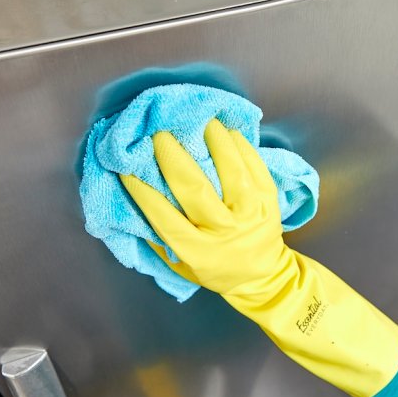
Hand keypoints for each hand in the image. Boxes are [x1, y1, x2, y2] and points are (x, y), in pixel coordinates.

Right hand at [120, 119, 296, 298]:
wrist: (262, 277)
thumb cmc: (214, 268)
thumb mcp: (181, 265)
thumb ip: (159, 237)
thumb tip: (134, 197)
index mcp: (198, 252)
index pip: (164, 217)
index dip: (142, 191)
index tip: (127, 167)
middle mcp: (225, 232)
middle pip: (196, 189)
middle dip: (173, 157)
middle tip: (159, 133)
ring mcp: (251, 214)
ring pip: (232, 172)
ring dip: (214, 141)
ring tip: (199, 120)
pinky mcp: (270, 201)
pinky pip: (256, 167)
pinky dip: (241, 145)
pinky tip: (227, 130)